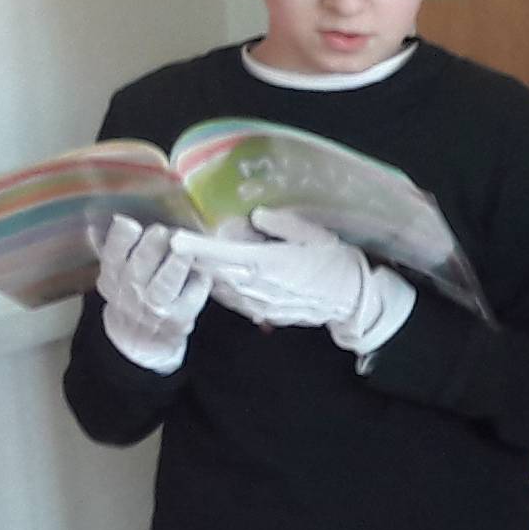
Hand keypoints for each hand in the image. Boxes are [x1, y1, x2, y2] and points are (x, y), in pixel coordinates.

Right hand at [91, 218, 211, 370]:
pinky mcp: (179, 319)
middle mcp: (131, 294)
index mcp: (113, 279)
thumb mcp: (115, 279)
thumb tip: (119, 219)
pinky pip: (191, 297)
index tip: (128, 223)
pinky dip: (199, 282)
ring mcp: (155, 308)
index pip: (111, 258)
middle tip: (162, 231)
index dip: (119, 240)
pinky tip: (204, 271)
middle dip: (151, 248)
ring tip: (184, 250)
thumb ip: (117, 251)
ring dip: (176, 265)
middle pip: (138, 268)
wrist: (138, 345)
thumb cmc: (131, 301)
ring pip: (164, 284)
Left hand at [171, 210, 405, 350]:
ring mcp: (258, 304)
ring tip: (199, 255)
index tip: (174, 238)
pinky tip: (224, 273)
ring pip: (219, 286)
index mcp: (271, 264)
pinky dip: (221, 284)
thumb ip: (282, 224)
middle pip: (213, 272)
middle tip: (177, 241)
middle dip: (193, 257)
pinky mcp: (261, 313)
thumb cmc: (337, 264)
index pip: (225, 255)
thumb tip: (254, 215)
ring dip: (206, 271)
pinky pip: (231, 298)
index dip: (197, 247)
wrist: (354, 302)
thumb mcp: (316, 235)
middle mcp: (259, 287)